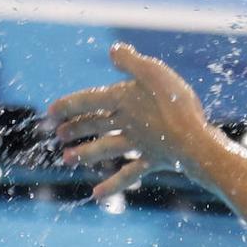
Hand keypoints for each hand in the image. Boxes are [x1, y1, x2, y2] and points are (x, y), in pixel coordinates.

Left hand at [48, 43, 215, 199]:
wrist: (195, 141)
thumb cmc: (177, 104)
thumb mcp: (154, 72)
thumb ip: (131, 61)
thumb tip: (113, 51)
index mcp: (123, 100)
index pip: (89, 100)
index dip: (69, 105)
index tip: (50, 111)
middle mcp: (127, 123)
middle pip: (95, 125)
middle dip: (75, 129)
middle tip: (58, 135)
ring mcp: (139, 144)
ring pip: (106, 149)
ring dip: (85, 154)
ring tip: (67, 160)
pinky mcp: (153, 159)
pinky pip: (129, 174)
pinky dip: (112, 185)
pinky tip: (96, 195)